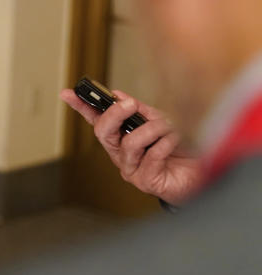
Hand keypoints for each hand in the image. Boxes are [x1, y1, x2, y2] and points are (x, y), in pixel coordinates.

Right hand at [61, 88, 202, 204]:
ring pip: (129, 142)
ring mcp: (131, 168)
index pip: (96, 120)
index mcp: (122, 137)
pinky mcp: (145, 181)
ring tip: (169, 127)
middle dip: (114, 114)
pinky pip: (151, 155)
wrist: (206, 171)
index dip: (80, 107)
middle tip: (129, 103)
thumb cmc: (183, 149)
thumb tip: (119, 96)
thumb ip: (141, 111)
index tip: (68, 93)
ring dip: (153, 129)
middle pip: (102, 132)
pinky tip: (176, 141)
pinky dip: (167, 143)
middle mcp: (121, 153)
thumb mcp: (161, 122)